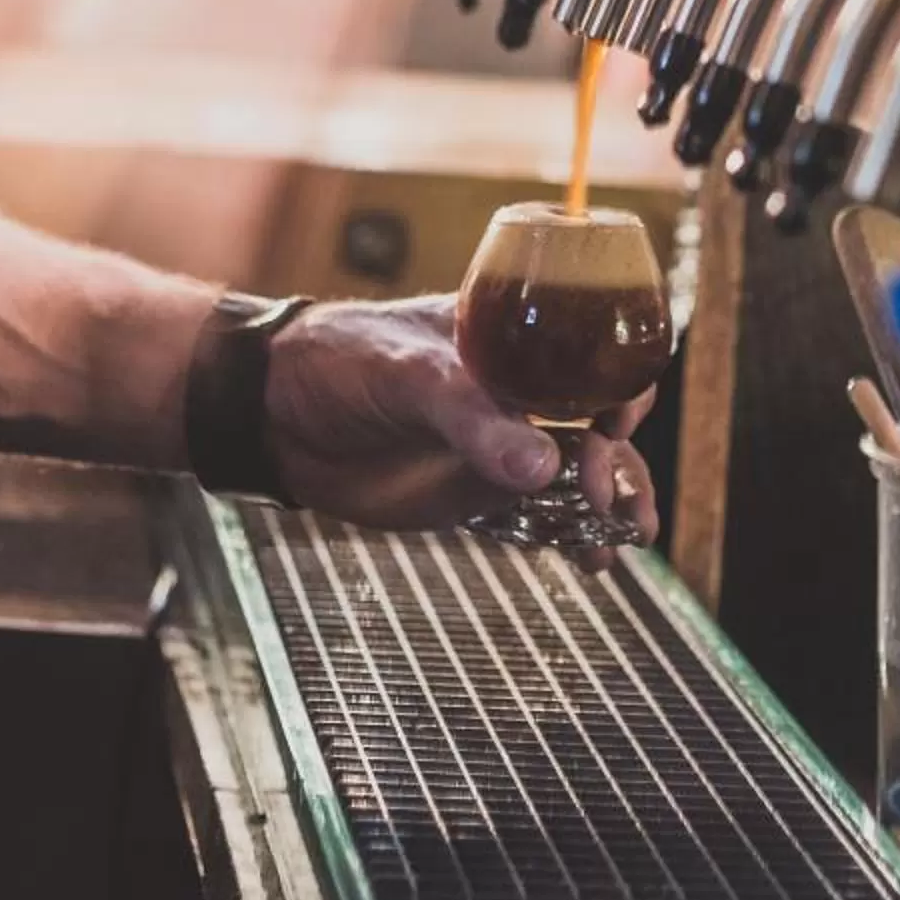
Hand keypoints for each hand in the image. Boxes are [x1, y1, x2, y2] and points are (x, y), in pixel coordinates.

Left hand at [264, 292, 657, 548]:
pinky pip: (541, 518)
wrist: (272, 418)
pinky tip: (593, 561)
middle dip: (620, 462)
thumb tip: (541, 465)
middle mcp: (515, 391)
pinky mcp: (476, 496)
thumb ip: (470, 419)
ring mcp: (499, 445)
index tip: (617, 421)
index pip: (589, 352)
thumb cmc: (337, 362)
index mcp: (507, 338)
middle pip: (597, 422)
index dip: (619, 383)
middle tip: (608, 498)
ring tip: (626, 537)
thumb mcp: (406, 373)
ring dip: (612, 505)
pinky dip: (574, 537)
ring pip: (579, 475)